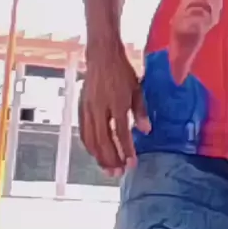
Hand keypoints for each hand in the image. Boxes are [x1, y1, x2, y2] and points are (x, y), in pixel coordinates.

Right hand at [79, 42, 150, 176]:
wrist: (102, 55)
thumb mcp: (137, 88)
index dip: (126, 150)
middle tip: (119, 173)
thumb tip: (146, 131)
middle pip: (103, 141)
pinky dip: (89, 146)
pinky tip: (95, 153)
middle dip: (111, 159)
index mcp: (116, 103)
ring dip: (99, 157)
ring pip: (91, 139)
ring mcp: (88, 109)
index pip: (121, 133)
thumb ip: (141, 110)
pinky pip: (83, 132)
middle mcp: (100, 109)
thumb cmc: (122, 71)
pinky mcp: (81, 108)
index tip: (132, 164)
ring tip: (108, 169)